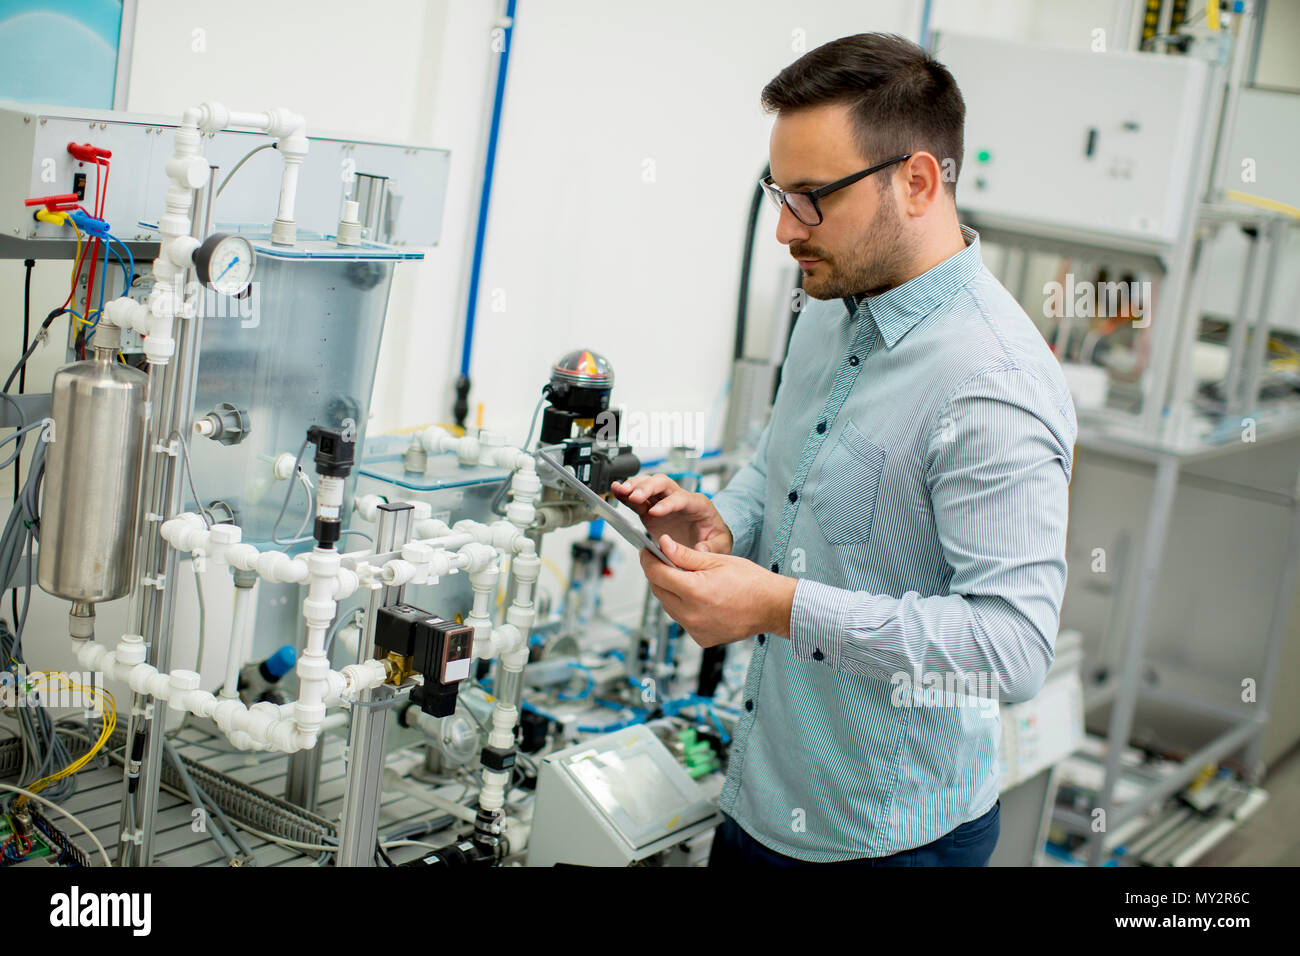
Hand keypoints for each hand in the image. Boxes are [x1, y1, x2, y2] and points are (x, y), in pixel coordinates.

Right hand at [611, 474, 732, 553]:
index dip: (667, 504)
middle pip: (663, 483)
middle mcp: (679, 498)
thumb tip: (699, 550)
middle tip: (634, 496)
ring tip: (620, 490)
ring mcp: (664, 502)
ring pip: (648, 485)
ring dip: (634, 486)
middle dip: (647, 487)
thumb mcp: (720, 544)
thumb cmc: (714, 536)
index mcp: (697, 504)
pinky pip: (638, 500)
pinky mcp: (651, 511)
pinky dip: (626, 495)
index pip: (680, 498)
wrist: (708, 538)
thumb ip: (710, 547)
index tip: (654, 512)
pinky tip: (616, 491)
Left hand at [638, 534, 795, 646]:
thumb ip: (685, 555)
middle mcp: (691, 614)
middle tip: (664, 561)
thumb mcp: (717, 560)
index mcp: (694, 591)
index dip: (648, 559)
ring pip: (668, 607)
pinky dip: (683, 608)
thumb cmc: (751, 582)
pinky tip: (698, 598)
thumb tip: (663, 544)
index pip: (656, 573)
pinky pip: (682, 620)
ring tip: (686, 579)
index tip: (646, 551)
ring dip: (670, 592)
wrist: (772, 607)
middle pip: (658, 591)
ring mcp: (695, 629)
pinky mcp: (701, 638)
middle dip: (658, 574)